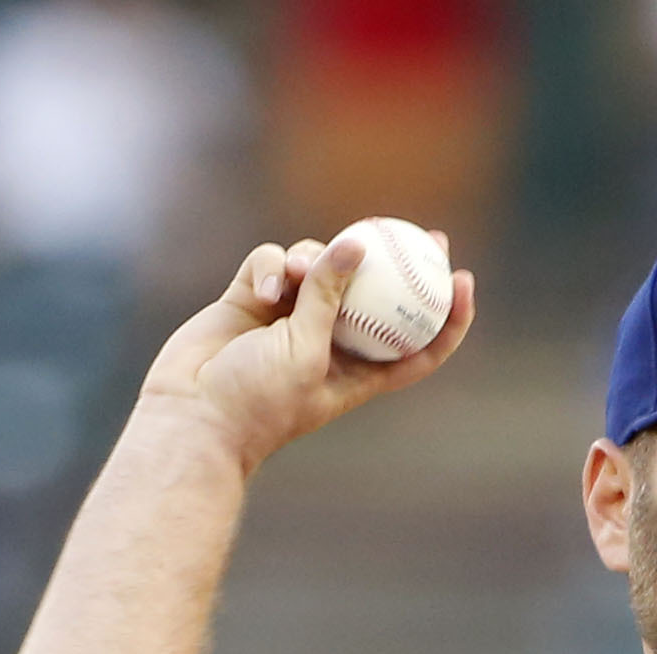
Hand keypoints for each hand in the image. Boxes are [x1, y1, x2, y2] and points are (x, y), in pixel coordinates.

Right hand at [141, 232, 475, 476]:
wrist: (193, 417)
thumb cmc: (257, 403)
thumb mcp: (306, 353)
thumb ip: (329, 297)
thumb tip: (356, 243)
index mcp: (357, 372)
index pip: (417, 345)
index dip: (446, 316)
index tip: (464, 281)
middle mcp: (329, 341)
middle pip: (377, 294)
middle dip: (401, 262)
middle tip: (426, 233)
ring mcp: (290, 317)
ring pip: (320, 266)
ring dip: (313, 261)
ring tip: (293, 274)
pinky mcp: (252, 298)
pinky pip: (271, 263)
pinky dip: (270, 268)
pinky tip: (263, 289)